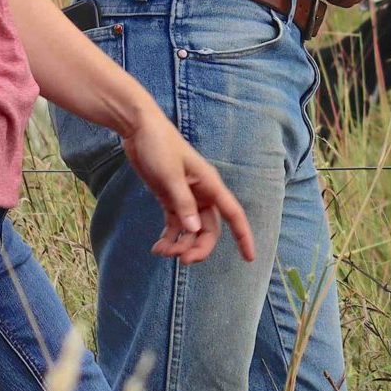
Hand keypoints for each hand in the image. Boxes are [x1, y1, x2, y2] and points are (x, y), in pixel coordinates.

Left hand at [122, 109, 256, 264]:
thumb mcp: (170, 176)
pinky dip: (169, 238)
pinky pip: (176, 225)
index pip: (233, 215)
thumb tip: (194, 230)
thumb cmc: (159, 147)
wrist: (140, 130)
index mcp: (210, 186)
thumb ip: (182, 204)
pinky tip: (157, 247)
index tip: (250, 258)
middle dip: (198, 248)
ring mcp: (186, 197)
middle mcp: (202, 194)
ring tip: (160, 252)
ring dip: (180, 245)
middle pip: (209, 229)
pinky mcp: (170, 198)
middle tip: (181, 261)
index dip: (243, 236)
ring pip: (192, 230)